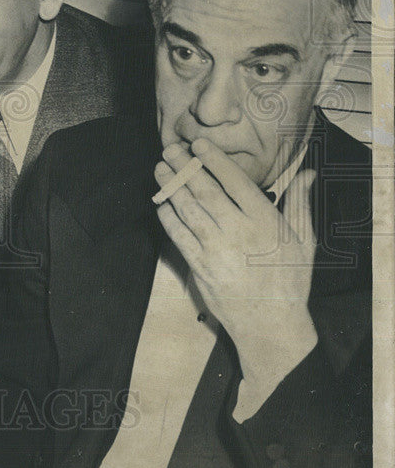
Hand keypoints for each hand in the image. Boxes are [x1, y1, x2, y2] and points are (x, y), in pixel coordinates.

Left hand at [154, 139, 318, 387]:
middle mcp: (238, 232)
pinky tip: (160, 202)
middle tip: (169, 149)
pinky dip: (167, 217)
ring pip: (188, 210)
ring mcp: (215, 249)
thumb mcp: (304, 240)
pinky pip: (178, 235)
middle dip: (184, 167)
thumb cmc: (289, 278)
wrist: (270, 324)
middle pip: (205, 191)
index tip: (199, 144)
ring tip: (159, 168)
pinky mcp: (199, 265)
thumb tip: (308, 173)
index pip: (235, 183)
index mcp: (265, 222)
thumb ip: (300, 203)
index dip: (214, 161)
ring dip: (170, 187)